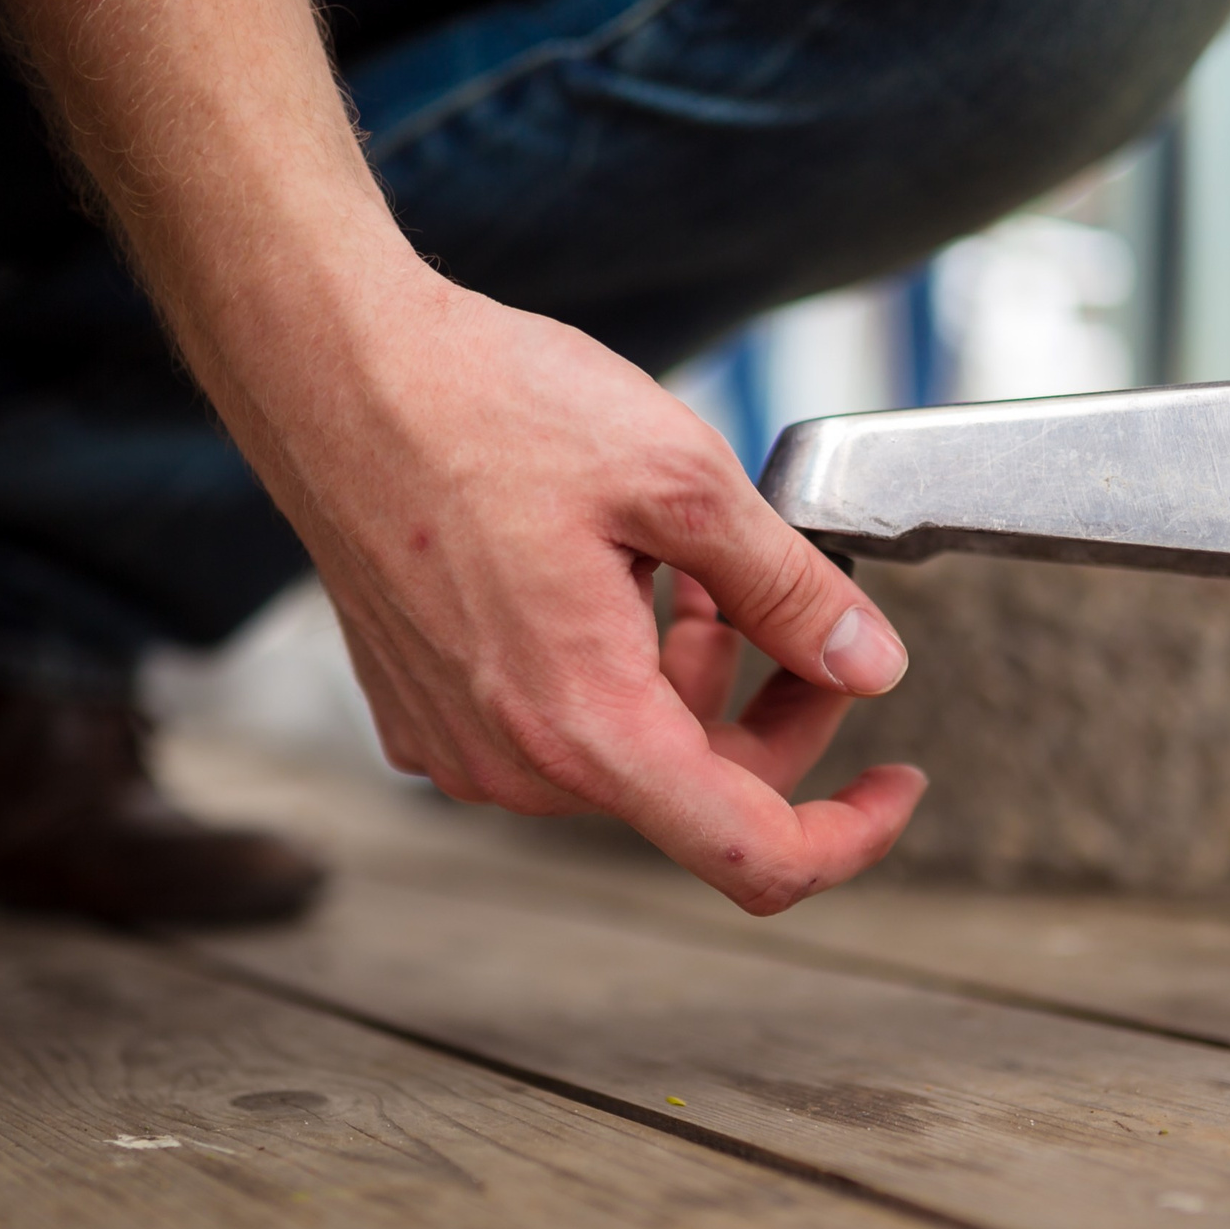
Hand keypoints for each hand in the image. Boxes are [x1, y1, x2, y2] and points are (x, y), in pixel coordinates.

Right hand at [0, 0, 922, 908]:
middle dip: (774, 716)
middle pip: (696, 795)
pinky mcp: (426, 713)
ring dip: (689, 682)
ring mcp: (462, 748)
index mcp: (587, 726)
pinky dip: (613, 672)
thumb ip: (793, 592)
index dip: (849, 836)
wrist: (332, 371)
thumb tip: (871, 664)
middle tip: (807, 618)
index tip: (897, 786)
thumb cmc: (484, 408)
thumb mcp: (682, 482)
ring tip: (693, 570)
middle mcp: (516, 765)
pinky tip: (613, 578)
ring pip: (628, 757)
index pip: (754, 856)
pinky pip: (555, 728)